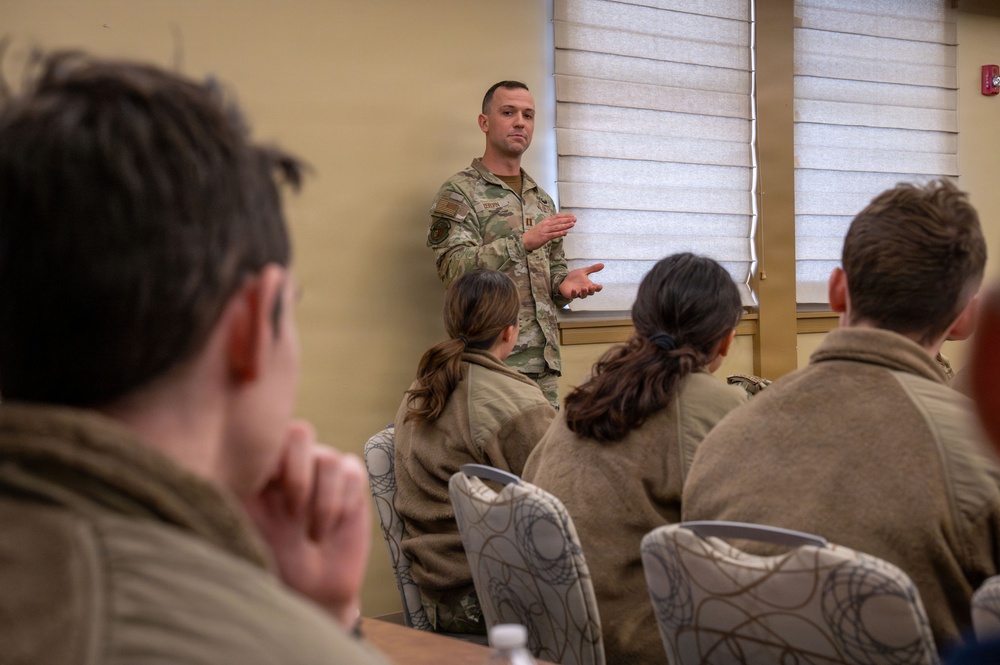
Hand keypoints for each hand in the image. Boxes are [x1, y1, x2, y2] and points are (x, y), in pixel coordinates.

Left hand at [243, 421, 370, 627]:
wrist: (312, 591)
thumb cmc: (273, 562)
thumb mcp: (249, 529)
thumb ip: (242, 496)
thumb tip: (233, 467)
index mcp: (262, 468)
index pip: (267, 437)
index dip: (271, 458)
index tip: (268, 490)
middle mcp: (293, 462)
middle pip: (300, 432)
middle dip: (298, 476)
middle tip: (292, 514)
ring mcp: (324, 470)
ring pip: (328, 459)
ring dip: (322, 503)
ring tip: (313, 535)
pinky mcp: (351, 482)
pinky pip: (353, 474)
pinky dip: (344, 503)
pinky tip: (333, 529)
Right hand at [523, 213, 575, 251]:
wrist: (525, 240)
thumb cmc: (534, 234)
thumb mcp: (542, 225)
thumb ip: (551, 221)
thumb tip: (559, 216)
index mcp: (546, 221)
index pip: (557, 217)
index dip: (565, 216)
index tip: (572, 215)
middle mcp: (546, 224)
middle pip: (558, 221)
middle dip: (567, 220)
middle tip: (575, 219)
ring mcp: (545, 230)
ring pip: (557, 227)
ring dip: (565, 225)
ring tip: (572, 224)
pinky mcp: (545, 237)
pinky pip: (554, 234)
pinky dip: (560, 233)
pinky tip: (565, 232)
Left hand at [559, 263, 604, 299]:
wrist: (564, 279)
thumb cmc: (575, 277)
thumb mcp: (584, 271)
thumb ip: (592, 269)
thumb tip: (602, 264)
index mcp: (589, 285)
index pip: (595, 288)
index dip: (598, 288)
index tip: (600, 286)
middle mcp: (585, 290)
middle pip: (590, 293)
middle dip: (591, 291)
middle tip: (591, 287)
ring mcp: (578, 293)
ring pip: (583, 296)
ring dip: (584, 293)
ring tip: (584, 288)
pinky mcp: (571, 294)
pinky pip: (573, 296)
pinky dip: (574, 293)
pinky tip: (573, 289)